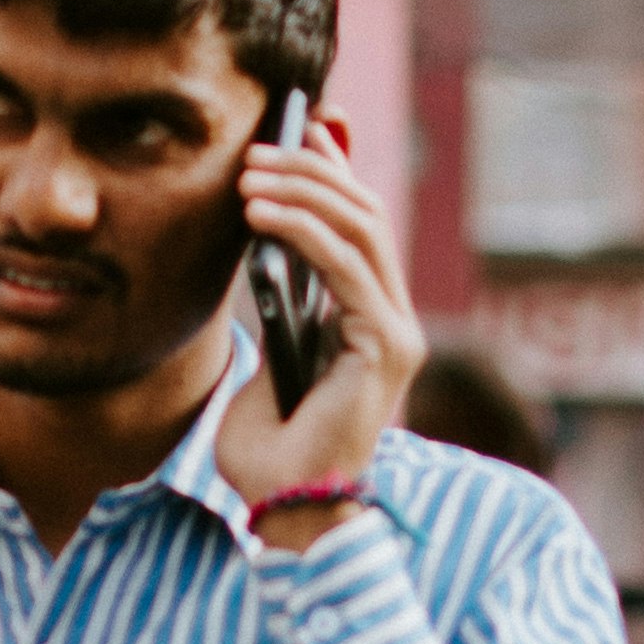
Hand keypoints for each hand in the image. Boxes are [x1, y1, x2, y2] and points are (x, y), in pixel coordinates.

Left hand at [219, 121, 419, 532]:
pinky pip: (344, 266)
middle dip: (313, 170)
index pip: (361, 226)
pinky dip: (301, 229)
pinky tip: (258, 214)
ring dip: (303, 190)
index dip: (334, 172)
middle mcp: (392, 322)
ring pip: (361, 228)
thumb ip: (282, 306)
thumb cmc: (271, 450)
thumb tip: (265, 240)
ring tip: (248, 174)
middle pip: (366, 216)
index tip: (298, 130)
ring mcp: (395, 333)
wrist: (287, 513)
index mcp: (369, 322)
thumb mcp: (269, 358)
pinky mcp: (384, 346)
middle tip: (257, 149)